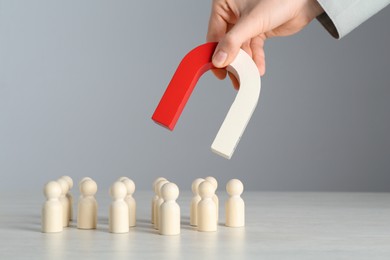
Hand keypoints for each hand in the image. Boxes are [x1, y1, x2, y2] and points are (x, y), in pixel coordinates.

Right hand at [207, 0, 323, 86]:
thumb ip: (233, 42)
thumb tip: (218, 60)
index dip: (215, 53)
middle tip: (234, 76)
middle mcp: (233, 13)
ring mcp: (246, 22)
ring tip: (248, 74)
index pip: (214, 34)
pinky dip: (256, 59)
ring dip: (246, 63)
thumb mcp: (251, 21)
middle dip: (233, 61)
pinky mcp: (258, 30)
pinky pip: (254, 48)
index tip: (218, 69)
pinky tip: (258, 69)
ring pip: (241, 48)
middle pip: (227, 44)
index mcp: (224, 4)